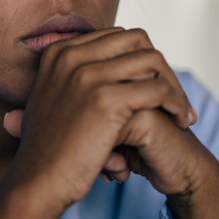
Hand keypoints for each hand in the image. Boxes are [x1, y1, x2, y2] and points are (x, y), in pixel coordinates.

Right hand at [0, 28, 218, 218]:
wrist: (37, 181)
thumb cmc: (48, 149)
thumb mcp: (52, 98)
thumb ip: (73, 76)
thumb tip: (107, 66)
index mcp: (59, 52)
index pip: (116, 37)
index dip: (140, 58)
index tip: (153, 84)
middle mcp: (71, 56)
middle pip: (137, 40)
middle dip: (160, 66)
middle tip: (172, 96)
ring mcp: (88, 76)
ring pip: (152, 61)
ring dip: (173, 86)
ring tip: (180, 112)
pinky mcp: (106, 100)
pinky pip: (159, 90)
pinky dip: (177, 103)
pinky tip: (180, 121)